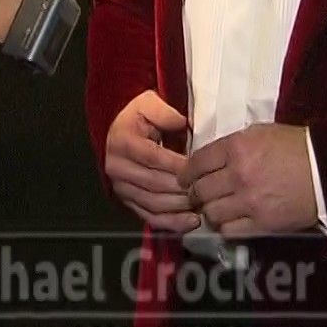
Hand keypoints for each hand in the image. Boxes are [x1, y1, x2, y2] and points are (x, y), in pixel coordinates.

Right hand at [104, 91, 199, 232]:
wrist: (119, 130)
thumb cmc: (138, 117)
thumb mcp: (149, 103)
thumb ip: (165, 112)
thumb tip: (183, 123)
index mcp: (123, 143)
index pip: (155, 158)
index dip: (179, 166)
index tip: (202, 169)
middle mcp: (118, 168)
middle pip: (154, 184)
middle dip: (183, 189)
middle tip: (208, 190)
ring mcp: (122, 188)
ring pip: (153, 204)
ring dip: (180, 208)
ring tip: (204, 205)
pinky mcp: (128, 202)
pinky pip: (150, 218)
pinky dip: (172, 223)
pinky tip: (192, 222)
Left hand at [182, 123, 318, 237]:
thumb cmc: (295, 147)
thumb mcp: (261, 133)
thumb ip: (232, 145)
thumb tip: (210, 158)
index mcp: (236, 148)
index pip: (197, 162)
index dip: (187, 172)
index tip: (185, 178)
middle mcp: (238, 175)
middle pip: (199, 190)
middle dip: (195, 193)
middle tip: (198, 195)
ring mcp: (249, 201)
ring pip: (211, 213)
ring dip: (211, 211)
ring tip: (217, 208)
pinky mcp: (262, 223)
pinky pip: (229, 230)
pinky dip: (226, 227)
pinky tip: (232, 220)